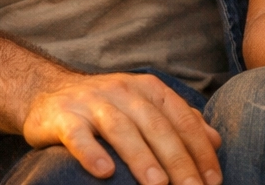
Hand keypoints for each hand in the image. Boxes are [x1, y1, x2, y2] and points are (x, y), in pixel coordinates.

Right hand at [22, 72, 221, 184]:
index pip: (181, 118)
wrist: (49, 92)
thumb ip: (179, 121)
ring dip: (141, 157)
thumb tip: (215, 141)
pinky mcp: (64, 117)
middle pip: (156, 126)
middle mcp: (123, 91)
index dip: (199, 149)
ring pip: (122, 129)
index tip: (213, 180)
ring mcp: (93, 103)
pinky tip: (104, 172)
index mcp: (148, 89)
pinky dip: (92, 152)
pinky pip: (78, 135)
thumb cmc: (107, 106)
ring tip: (158, 184)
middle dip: (177, 160)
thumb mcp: (145, 106)